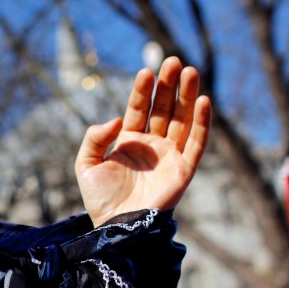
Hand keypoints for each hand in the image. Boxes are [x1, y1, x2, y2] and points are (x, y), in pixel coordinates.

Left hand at [75, 57, 211, 226]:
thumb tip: (116, 120)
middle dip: (169, 85)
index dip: (143, 90)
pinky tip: (203, 101)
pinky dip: (202, 123)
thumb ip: (94, 138)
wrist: (116, 227)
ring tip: (190, 71)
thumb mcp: (86, 164)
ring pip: (183, 119)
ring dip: (187, 95)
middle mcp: (153, 144)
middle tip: (173, 61)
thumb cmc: (100, 200)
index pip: (139, 107)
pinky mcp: (184, 170)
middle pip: (164, 108)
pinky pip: (197, 143)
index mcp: (130, 140)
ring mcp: (170, 156)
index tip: (146, 71)